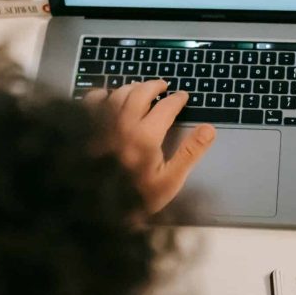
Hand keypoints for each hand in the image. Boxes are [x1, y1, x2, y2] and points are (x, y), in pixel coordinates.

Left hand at [84, 80, 215, 212]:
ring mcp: (101, 124)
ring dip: (132, 87)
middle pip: (141, 92)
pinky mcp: (86, 128)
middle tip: (162, 85)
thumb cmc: (137, 197)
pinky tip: (108, 95)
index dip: (177, 99)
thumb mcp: (170, 181)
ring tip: (140, 88)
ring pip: (118, 94)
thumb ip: (190, 153)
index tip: (183, 96)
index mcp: (145, 135)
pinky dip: (103, 94)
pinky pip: (92, 101)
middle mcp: (123, 123)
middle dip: (154, 86)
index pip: (166, 106)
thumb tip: (209, 129)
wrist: (97, 208)